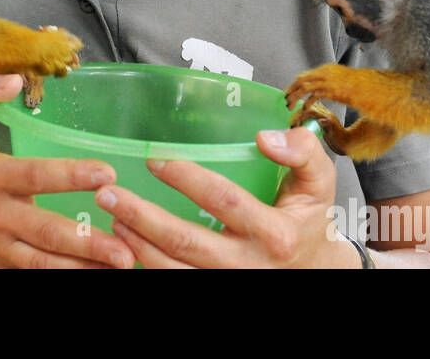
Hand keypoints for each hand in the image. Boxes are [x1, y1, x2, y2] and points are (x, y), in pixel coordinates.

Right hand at [0, 70, 135, 268]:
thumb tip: (11, 78)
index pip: (34, 175)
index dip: (70, 175)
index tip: (106, 173)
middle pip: (45, 231)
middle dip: (87, 240)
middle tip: (126, 245)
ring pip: (44, 261)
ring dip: (84, 264)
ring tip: (122, 263)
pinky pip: (33, 274)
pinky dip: (64, 274)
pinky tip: (96, 272)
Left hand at [95, 126, 361, 267]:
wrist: (317, 273)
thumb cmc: (309, 223)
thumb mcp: (320, 185)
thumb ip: (303, 153)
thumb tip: (265, 137)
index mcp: (274, 233)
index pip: (223, 201)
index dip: (187, 178)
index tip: (155, 159)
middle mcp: (249, 266)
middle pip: (186, 242)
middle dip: (142, 217)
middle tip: (109, 194)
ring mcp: (230, 284)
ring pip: (173, 270)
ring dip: (136, 244)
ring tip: (111, 218)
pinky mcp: (217, 293)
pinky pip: (174, 284)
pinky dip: (147, 266)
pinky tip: (126, 247)